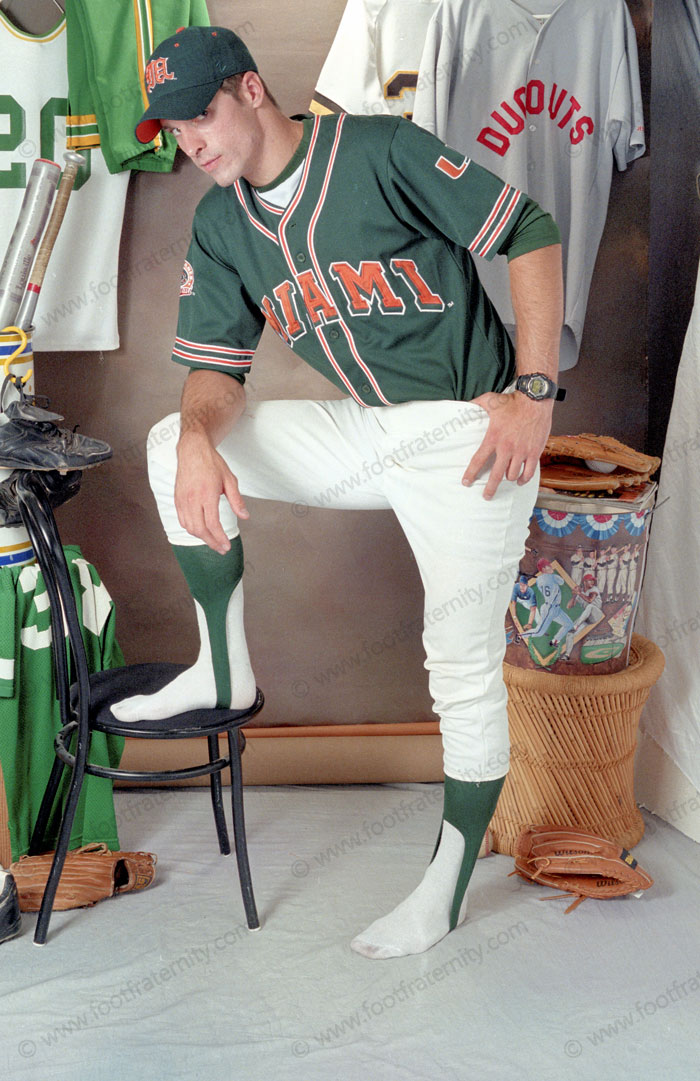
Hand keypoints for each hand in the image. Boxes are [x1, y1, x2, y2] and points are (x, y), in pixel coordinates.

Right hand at [175, 430, 248, 553]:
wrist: (192, 450)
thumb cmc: (212, 463)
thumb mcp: (230, 479)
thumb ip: (237, 500)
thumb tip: (245, 516)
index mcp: (207, 494)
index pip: (212, 524)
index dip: (220, 538)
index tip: (227, 546)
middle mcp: (192, 499)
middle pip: (200, 529)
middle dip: (211, 542)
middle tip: (222, 549)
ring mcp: (182, 500)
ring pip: (189, 527)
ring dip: (202, 538)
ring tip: (213, 541)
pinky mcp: (177, 499)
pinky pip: (182, 520)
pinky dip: (191, 529)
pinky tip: (201, 531)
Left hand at [462, 391, 553, 499]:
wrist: (535, 400)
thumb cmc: (512, 401)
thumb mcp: (490, 400)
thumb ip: (475, 404)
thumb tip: (463, 404)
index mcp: (493, 438)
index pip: (478, 460)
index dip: (471, 474)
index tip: (466, 482)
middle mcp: (506, 448)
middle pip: (496, 475)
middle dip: (490, 488)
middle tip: (486, 496)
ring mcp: (521, 451)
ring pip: (512, 475)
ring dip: (508, 479)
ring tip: (506, 479)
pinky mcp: (534, 452)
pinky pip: (529, 472)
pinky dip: (524, 479)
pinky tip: (520, 480)